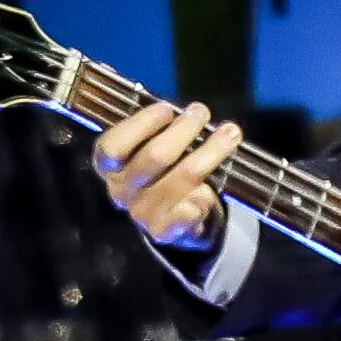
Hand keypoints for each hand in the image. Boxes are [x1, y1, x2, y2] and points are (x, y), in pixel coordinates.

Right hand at [94, 99, 243, 253]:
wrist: (176, 217)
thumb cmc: (163, 170)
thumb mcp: (151, 146)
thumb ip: (159, 129)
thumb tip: (186, 110)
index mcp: (110, 167)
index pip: (112, 147)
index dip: (140, 125)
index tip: (167, 108)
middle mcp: (121, 191)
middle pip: (154, 157)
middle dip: (183, 130)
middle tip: (201, 112)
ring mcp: (142, 213)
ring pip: (182, 178)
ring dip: (211, 151)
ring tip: (230, 132)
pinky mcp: (164, 231)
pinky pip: (186, 215)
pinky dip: (202, 200)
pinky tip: (213, 190)